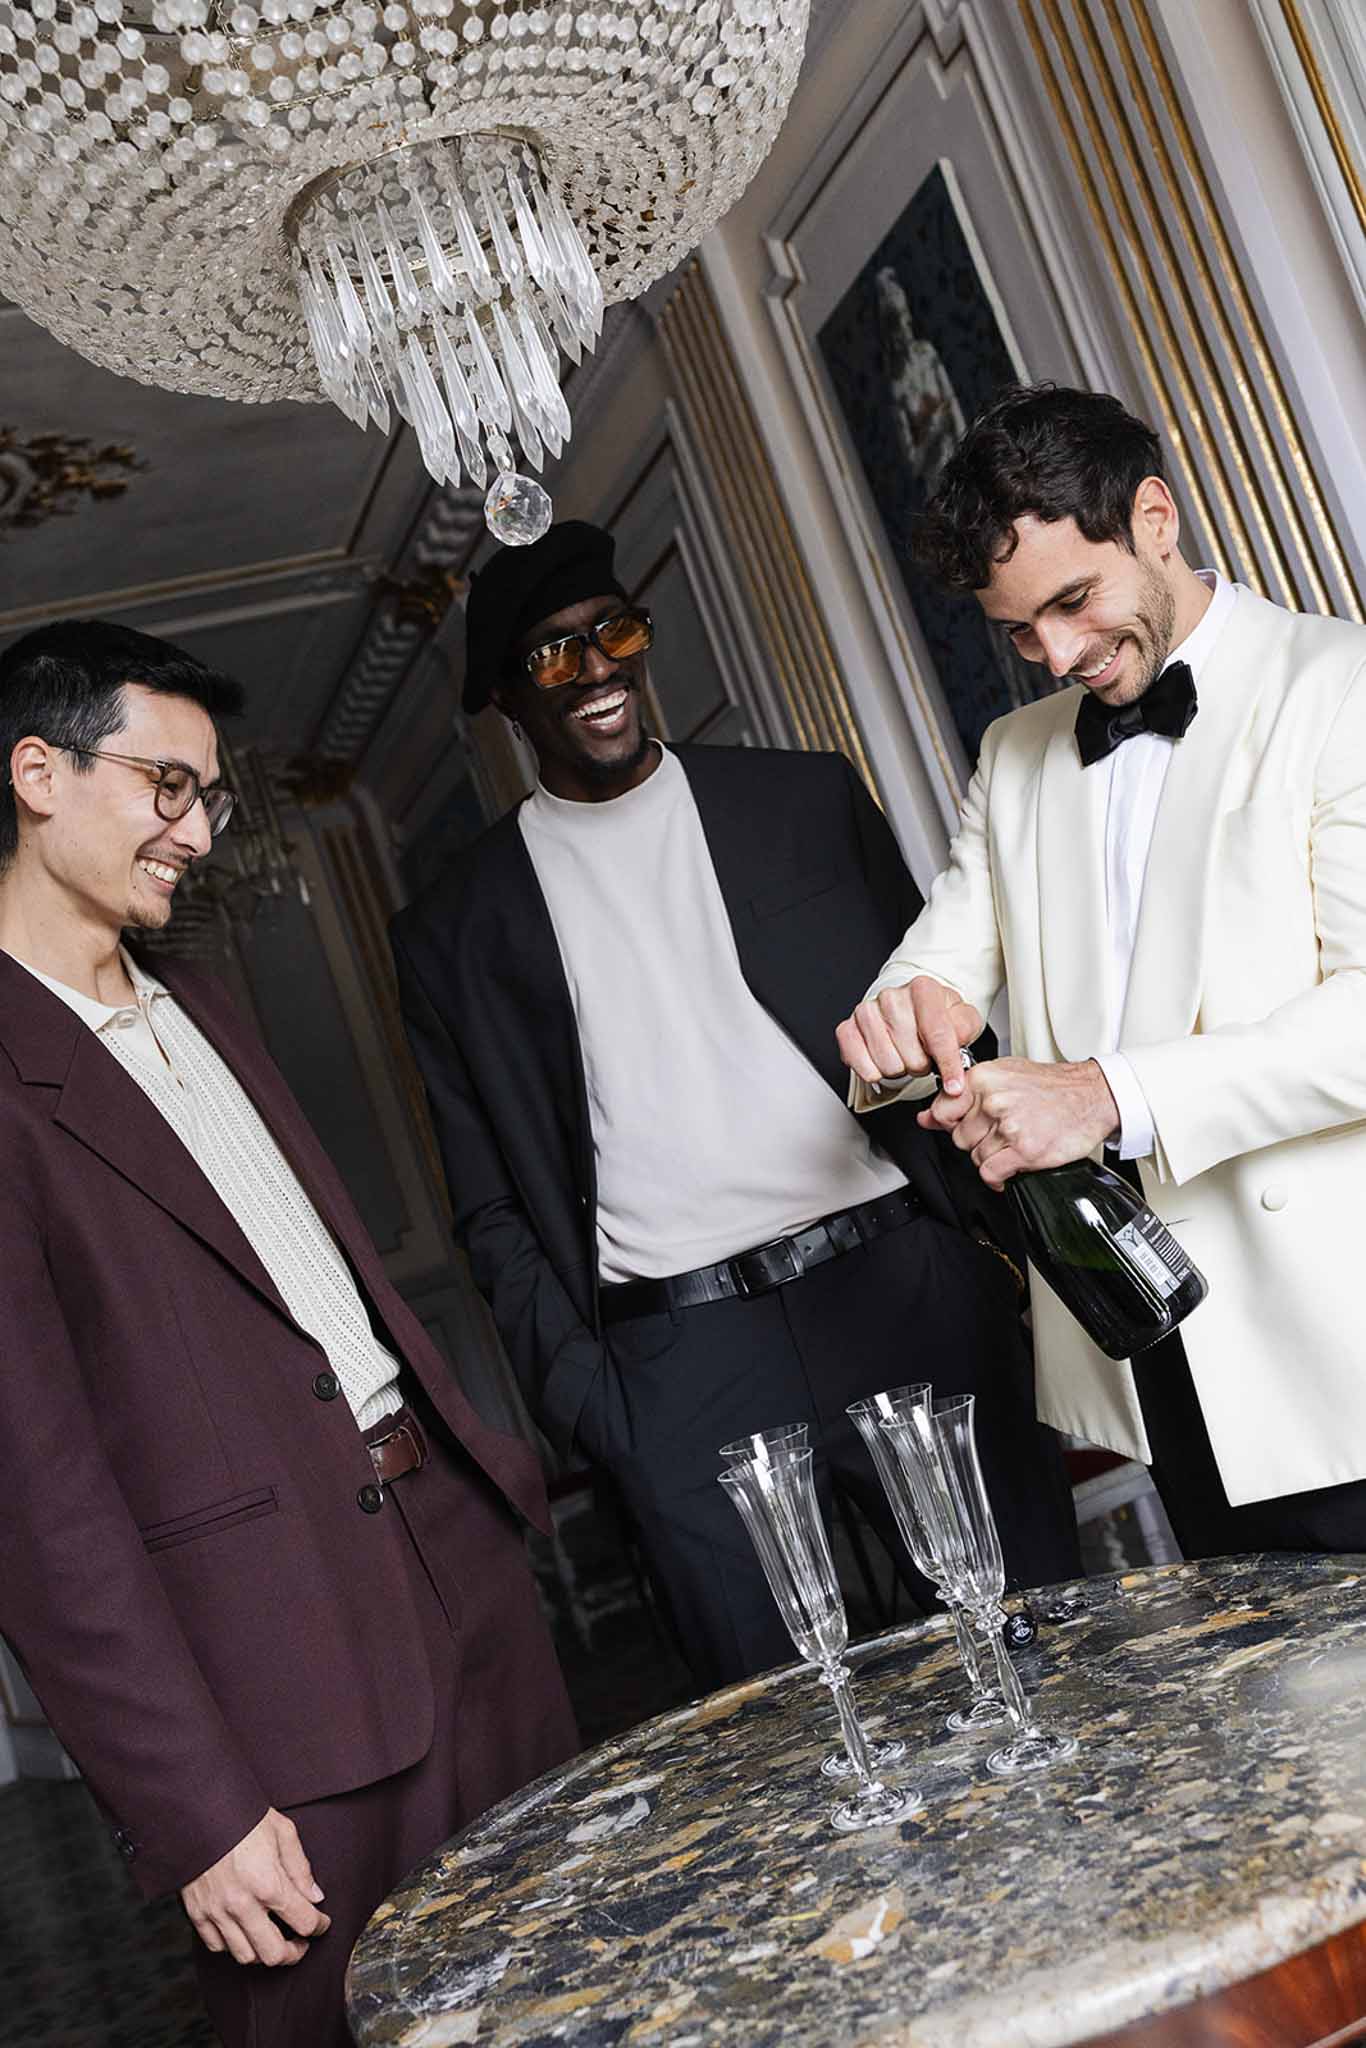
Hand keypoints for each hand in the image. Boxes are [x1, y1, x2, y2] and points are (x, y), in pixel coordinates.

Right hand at [181, 1809, 329, 1966]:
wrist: (198, 1810)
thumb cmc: (242, 1816)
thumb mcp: (282, 1831)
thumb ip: (301, 1868)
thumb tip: (315, 1897)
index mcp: (268, 1883)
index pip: (304, 1922)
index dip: (320, 1926)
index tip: (321, 1923)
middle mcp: (242, 1904)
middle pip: (274, 1955)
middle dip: (294, 1953)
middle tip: (300, 1943)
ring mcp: (217, 1912)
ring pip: (246, 1957)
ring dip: (264, 1953)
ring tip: (273, 1939)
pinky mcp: (197, 1913)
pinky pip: (218, 1947)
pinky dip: (234, 1945)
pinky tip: (244, 1931)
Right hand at [837, 975, 983, 1095]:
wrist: (909, 1009)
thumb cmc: (934, 1016)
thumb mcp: (962, 1018)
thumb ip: (965, 1028)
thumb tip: (958, 1046)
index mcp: (922, 989)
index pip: (937, 1033)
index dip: (948, 1064)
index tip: (954, 1086)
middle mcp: (891, 996)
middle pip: (913, 1056)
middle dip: (922, 1065)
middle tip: (924, 1055)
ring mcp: (866, 1011)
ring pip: (888, 1065)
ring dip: (900, 1069)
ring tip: (904, 1055)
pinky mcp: (847, 1029)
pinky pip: (861, 1065)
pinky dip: (875, 1072)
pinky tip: (884, 1060)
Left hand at [917, 1057, 1120, 1187]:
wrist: (1091, 1096)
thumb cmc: (1048, 1087)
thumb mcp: (1002, 1077)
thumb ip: (961, 1098)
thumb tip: (926, 1118)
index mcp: (984, 1079)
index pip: (942, 1110)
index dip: (952, 1123)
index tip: (967, 1124)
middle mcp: (993, 1100)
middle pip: (959, 1138)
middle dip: (977, 1141)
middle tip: (1000, 1134)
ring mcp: (1008, 1125)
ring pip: (974, 1157)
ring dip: (992, 1158)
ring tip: (1012, 1145)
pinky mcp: (1024, 1149)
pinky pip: (990, 1173)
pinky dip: (998, 1176)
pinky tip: (1011, 1166)